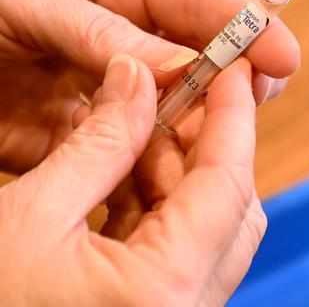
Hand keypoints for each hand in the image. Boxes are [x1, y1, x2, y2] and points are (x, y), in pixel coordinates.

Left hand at [0, 0, 298, 173]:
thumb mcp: (25, 2)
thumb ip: (102, 34)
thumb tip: (177, 68)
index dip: (246, 25)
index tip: (283, 53)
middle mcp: (123, 34)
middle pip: (200, 58)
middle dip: (231, 83)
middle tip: (256, 105)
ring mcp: (110, 86)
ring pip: (174, 110)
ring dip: (193, 131)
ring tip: (202, 154)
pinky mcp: (89, 132)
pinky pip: (135, 149)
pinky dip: (154, 165)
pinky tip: (163, 178)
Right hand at [0, 54, 264, 304]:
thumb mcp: (29, 216)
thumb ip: (98, 142)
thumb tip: (137, 77)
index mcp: (164, 290)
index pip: (228, 183)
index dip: (234, 117)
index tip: (235, 68)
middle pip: (229, 205)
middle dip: (204, 142)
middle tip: (173, 92)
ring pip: (207, 225)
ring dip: (177, 171)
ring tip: (137, 125)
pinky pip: (179, 250)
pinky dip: (158, 205)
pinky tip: (123, 171)